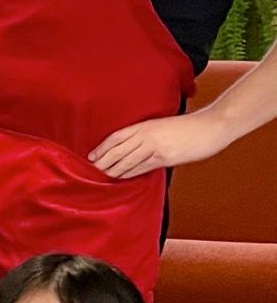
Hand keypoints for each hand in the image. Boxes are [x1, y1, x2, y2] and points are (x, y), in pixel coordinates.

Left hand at [90, 111, 233, 179]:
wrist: (211, 126)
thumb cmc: (189, 127)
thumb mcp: (163, 125)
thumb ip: (148, 134)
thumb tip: (135, 146)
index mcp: (145, 125)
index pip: (116, 137)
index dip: (102, 147)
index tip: (92, 156)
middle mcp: (146, 135)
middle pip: (117, 150)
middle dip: (103, 161)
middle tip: (92, 170)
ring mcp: (155, 147)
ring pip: (127, 160)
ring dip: (113, 170)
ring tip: (102, 176)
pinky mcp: (165, 157)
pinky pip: (142, 167)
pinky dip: (130, 173)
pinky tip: (122, 177)